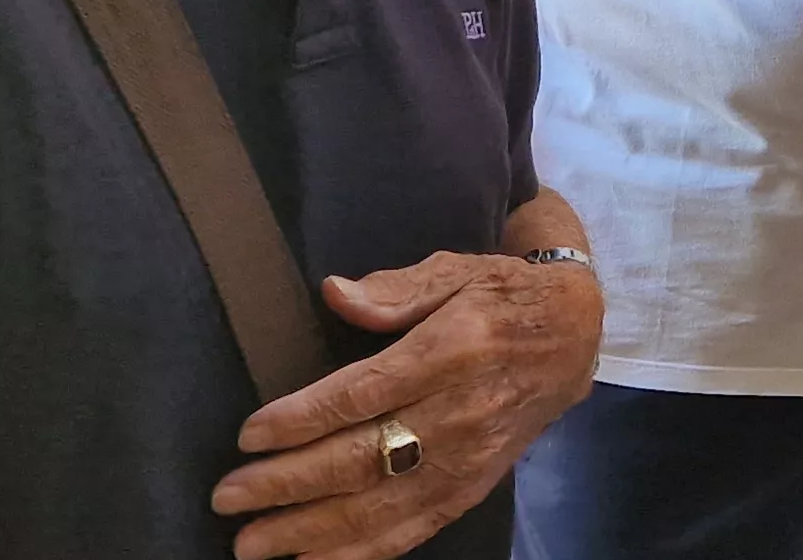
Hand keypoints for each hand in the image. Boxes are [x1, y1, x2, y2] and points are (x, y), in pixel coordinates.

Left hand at [210, 252, 603, 559]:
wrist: (573, 338)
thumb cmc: (500, 294)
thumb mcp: (455, 270)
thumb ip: (396, 289)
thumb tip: (335, 293)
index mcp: (449, 353)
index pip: (362, 396)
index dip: (302, 420)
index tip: (249, 435)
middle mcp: (458, 416)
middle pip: (361, 460)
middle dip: (288, 484)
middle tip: (228, 497)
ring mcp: (467, 462)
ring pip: (380, 508)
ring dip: (311, 532)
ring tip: (252, 544)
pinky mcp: (472, 489)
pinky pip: (412, 530)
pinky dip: (361, 554)